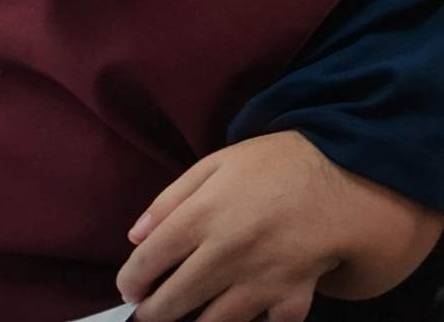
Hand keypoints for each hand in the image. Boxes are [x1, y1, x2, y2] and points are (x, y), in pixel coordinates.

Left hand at [116, 130, 443, 321]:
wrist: (340, 175)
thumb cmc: (273, 164)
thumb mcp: (215, 164)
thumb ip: (171, 199)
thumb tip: (136, 236)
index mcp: (201, 216)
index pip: (149, 260)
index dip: (131, 280)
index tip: (128, 288)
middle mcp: (224, 254)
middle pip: (173, 300)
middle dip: (153, 312)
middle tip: (148, 312)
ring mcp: (259, 282)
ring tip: (183, 318)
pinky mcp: (292, 300)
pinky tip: (240, 316)